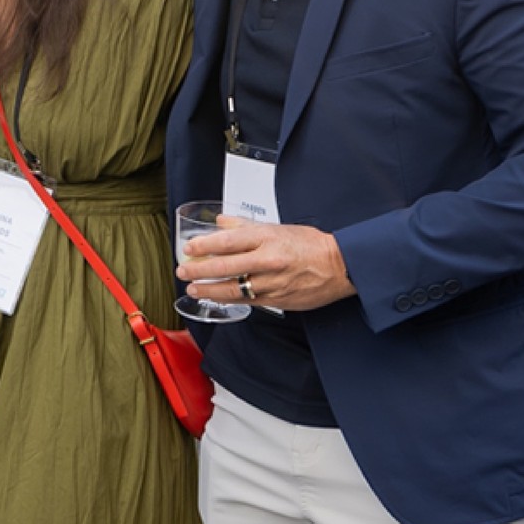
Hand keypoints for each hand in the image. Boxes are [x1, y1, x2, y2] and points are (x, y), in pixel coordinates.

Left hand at [177, 220, 355, 311]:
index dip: (205, 246)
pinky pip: (248, 301)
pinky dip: (229, 300)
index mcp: (267, 238)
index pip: (228, 241)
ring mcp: (273, 282)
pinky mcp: (278, 300)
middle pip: (226, 267)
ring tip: (194, 289)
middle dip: (199, 271)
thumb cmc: (311, 245)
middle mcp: (268, 260)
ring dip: (209, 290)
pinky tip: (217, 297)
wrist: (340, 265)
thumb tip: (221, 222)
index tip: (189, 249)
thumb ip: (245, 226)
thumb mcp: (277, 227)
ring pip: (234, 289)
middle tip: (183, 272)